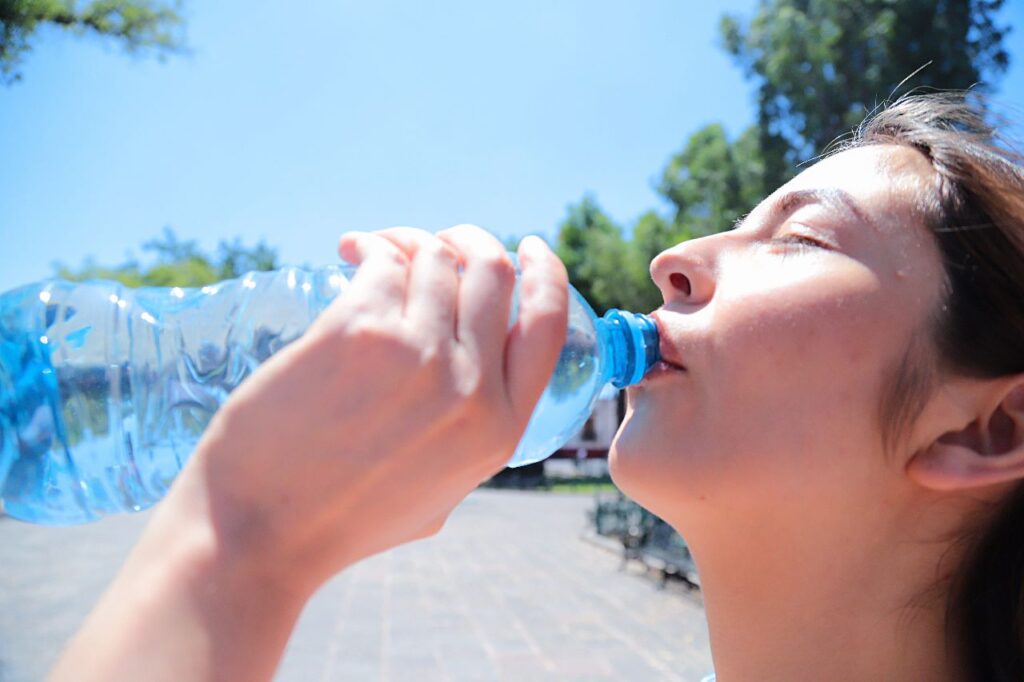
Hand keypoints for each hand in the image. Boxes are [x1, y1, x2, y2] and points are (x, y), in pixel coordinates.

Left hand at [166, 224, 567, 592]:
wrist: (259, 532)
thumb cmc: (342, 519)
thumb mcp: (443, 493)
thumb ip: (471, 436)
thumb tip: (473, 379)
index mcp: (500, 430)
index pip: (548, 325)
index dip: (546, 274)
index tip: (527, 248)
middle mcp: (471, 388)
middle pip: (492, 273)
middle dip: (469, 241)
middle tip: (436, 242)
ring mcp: (417, 357)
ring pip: (435, 258)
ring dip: (409, 240)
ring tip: (375, 249)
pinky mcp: (358, 332)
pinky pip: (382, 261)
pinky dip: (370, 245)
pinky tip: (350, 251)